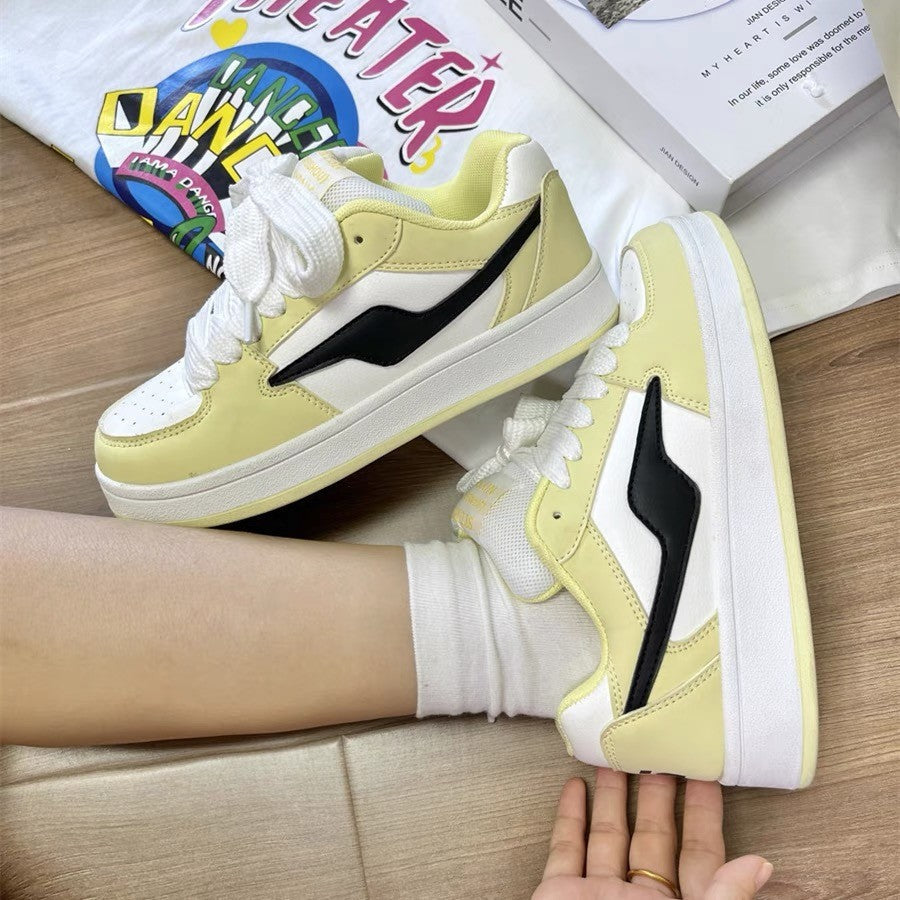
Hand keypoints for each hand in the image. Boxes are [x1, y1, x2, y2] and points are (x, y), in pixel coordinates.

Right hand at [533, 770, 772, 898]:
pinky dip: (569, 817)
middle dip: (657, 794)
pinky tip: (574, 787)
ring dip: (612, 796)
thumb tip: (761, 866)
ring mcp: (597, 899)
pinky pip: (565, 850)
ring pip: (608, 835)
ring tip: (616, 756)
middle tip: (660, 749)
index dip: (704, 815)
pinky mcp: (560, 897)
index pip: (699, 856)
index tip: (706, 774)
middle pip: (653, 837)